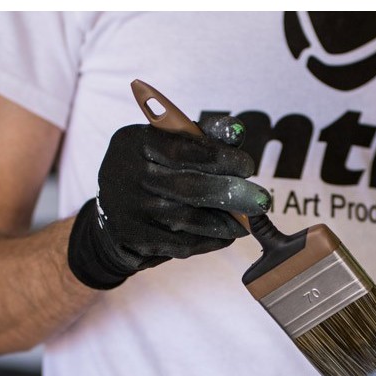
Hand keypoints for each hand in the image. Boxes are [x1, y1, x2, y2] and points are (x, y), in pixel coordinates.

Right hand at [67, 115, 271, 289]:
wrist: (113, 214)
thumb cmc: (152, 171)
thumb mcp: (167, 145)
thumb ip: (202, 136)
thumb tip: (236, 132)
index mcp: (134, 141)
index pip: (182, 148)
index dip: (220, 158)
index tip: (247, 166)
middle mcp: (124, 173)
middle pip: (187, 186)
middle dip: (230, 193)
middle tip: (262, 199)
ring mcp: (126, 209)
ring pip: (186, 219)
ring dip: (224, 222)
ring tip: (247, 221)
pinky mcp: (133, 238)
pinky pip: (180, 243)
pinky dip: (209, 240)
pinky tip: (227, 235)